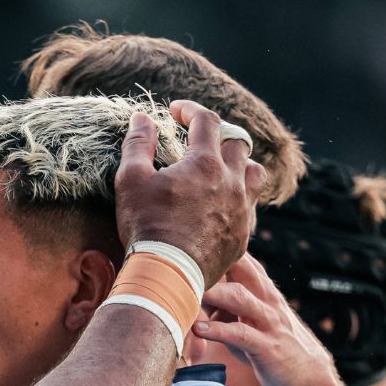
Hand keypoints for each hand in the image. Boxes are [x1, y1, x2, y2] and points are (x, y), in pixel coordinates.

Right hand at [114, 100, 265, 286]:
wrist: (167, 275)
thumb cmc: (146, 225)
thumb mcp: (131, 180)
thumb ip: (138, 144)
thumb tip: (143, 118)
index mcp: (205, 163)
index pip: (207, 120)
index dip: (191, 110)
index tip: (176, 112)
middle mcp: (231, 181)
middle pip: (238, 143)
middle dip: (218, 135)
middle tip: (198, 141)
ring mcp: (242, 209)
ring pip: (254, 173)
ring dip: (239, 165)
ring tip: (221, 169)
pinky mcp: (243, 235)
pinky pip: (250, 207)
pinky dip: (238, 198)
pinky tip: (221, 204)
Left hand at [193, 253, 340, 385]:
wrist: (307, 375)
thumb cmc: (268, 344)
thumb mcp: (247, 321)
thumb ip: (222, 307)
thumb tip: (193, 298)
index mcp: (261, 289)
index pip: (241, 259)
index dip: (219, 248)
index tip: (190, 239)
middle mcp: (266, 299)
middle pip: (241, 269)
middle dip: (215, 260)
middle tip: (183, 256)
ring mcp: (268, 321)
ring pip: (238, 297)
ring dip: (212, 292)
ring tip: (185, 291)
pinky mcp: (267, 346)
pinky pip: (240, 334)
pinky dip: (218, 330)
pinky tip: (198, 329)